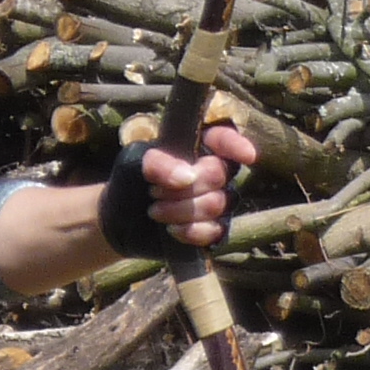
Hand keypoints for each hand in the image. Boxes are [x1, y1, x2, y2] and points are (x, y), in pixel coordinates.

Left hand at [139, 125, 258, 247]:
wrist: (122, 216)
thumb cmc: (133, 180)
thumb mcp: (137, 164)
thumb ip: (160, 163)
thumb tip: (188, 177)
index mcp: (199, 147)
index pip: (224, 138)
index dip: (236, 145)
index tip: (247, 156)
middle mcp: (216, 172)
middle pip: (219, 175)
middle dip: (184, 187)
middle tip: (154, 191)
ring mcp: (218, 201)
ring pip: (217, 204)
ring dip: (181, 210)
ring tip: (154, 211)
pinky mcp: (214, 228)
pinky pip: (216, 230)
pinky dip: (192, 231)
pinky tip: (171, 230)